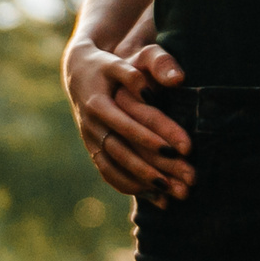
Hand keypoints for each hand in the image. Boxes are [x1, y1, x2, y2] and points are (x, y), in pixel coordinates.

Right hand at [63, 38, 192, 200]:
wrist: (78, 72)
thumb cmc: (107, 65)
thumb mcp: (121, 61)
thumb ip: (143, 70)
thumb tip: (174, 80)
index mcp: (98, 103)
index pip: (127, 125)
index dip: (152, 139)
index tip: (180, 150)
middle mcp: (91, 126)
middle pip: (122, 153)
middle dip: (152, 170)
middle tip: (181, 183)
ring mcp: (90, 141)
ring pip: (114, 169)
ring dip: (142, 185)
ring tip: (172, 197)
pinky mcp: (93, 150)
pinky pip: (109, 174)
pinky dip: (131, 188)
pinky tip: (156, 199)